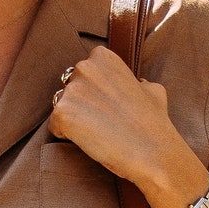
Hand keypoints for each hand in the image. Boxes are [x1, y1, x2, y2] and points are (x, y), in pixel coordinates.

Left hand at [49, 48, 208, 207]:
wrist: (151, 150)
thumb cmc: (153, 122)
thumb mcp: (153, 90)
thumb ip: (138, 83)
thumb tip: (140, 84)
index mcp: (103, 57)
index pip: (83, 73)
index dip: (93, 93)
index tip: (108, 107)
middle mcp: (84, 68)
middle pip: (68, 88)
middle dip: (80, 105)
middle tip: (101, 122)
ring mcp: (71, 90)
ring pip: (61, 108)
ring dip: (73, 121)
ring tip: (96, 132)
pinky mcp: (61, 114)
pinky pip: (55, 127)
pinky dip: (66, 136)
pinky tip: (89, 141)